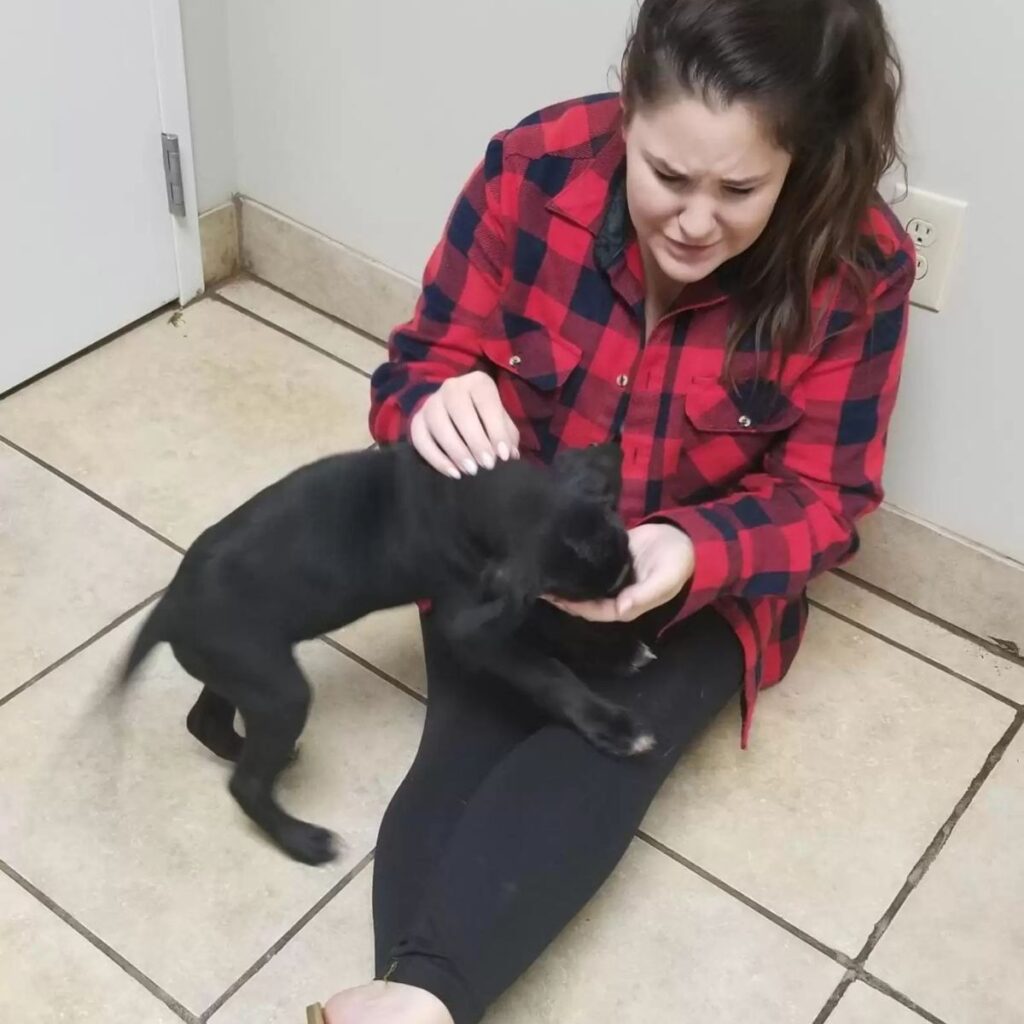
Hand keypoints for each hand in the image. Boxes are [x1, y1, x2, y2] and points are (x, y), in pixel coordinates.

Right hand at [410, 371, 519, 477]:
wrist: (459, 412)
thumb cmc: (486, 417)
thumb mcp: (501, 421)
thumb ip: (507, 435)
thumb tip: (510, 454)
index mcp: (477, 383)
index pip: (486, 401)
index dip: (495, 429)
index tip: (503, 455)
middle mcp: (451, 387)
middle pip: (459, 410)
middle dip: (475, 440)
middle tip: (487, 464)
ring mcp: (431, 403)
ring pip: (438, 424)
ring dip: (455, 450)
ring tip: (471, 470)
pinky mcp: (417, 420)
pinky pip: (420, 439)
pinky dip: (436, 458)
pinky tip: (453, 473)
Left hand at [549, 523, 694, 622]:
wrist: (684, 536)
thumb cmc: (676, 561)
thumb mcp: (665, 578)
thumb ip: (645, 594)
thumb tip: (622, 608)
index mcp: (627, 605)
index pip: (595, 611)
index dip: (576, 606)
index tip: (555, 597)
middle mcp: (615, 595)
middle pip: (584, 600)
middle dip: (563, 595)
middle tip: (538, 581)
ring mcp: (611, 577)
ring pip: (583, 584)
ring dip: (565, 579)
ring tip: (541, 570)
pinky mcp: (608, 559)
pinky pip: (587, 566)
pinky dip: (573, 564)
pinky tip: (557, 556)